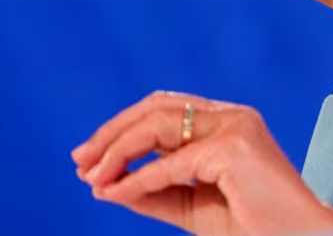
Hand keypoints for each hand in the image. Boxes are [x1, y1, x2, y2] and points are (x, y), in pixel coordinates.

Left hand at [72, 91, 332, 234]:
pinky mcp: (235, 148)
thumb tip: (104, 185)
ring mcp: (236, 126)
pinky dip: (138, 179)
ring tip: (93, 177)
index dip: (122, 129)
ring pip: (159, 125)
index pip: (165, 109)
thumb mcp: (192, 205)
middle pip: (157, 108)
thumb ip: (154, 191)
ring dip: (118, 151)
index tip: (88, 157)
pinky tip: (115, 193)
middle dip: (112, 133)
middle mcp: (232, 114)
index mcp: (227, 120)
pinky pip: (172, 163)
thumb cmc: (253, 225)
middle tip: (79, 161)